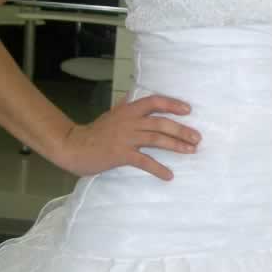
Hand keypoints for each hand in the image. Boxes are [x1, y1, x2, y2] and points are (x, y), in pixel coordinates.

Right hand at [56, 94, 199, 179]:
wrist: (74, 146)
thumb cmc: (93, 132)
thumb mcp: (109, 114)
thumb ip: (122, 106)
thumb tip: (128, 96)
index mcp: (128, 110)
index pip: (154, 102)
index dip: (172, 104)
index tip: (188, 110)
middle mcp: (129, 121)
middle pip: (161, 123)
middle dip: (181, 130)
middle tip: (197, 138)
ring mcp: (125, 138)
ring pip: (156, 139)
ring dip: (176, 145)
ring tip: (191, 151)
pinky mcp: (121, 154)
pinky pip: (144, 161)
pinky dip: (158, 169)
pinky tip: (169, 175)